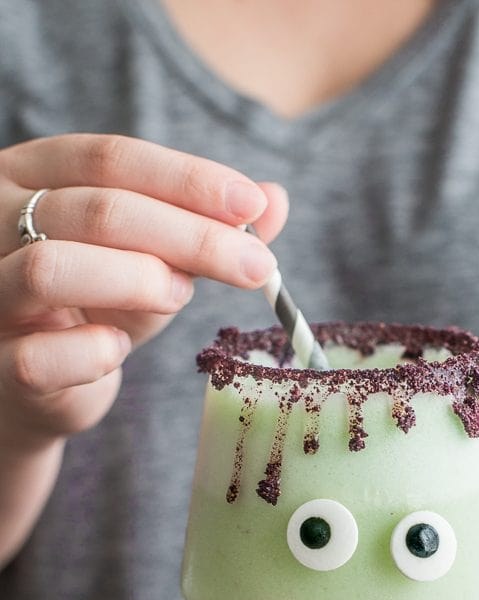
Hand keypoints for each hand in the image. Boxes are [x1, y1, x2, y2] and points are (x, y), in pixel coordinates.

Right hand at [0, 134, 287, 442]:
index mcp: (30, 176)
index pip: (110, 159)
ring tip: (178, 298)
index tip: (251, 206)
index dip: (187, 180)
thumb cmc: (92, 311)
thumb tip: (275, 199)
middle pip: (96, 209)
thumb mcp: (153, 262)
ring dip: (137, 281)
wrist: (37, 390)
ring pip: (53, 268)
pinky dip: (94, 353)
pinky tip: (118, 350)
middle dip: (190, 236)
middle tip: (255, 266)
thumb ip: (205, 229)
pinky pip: (39, 357)